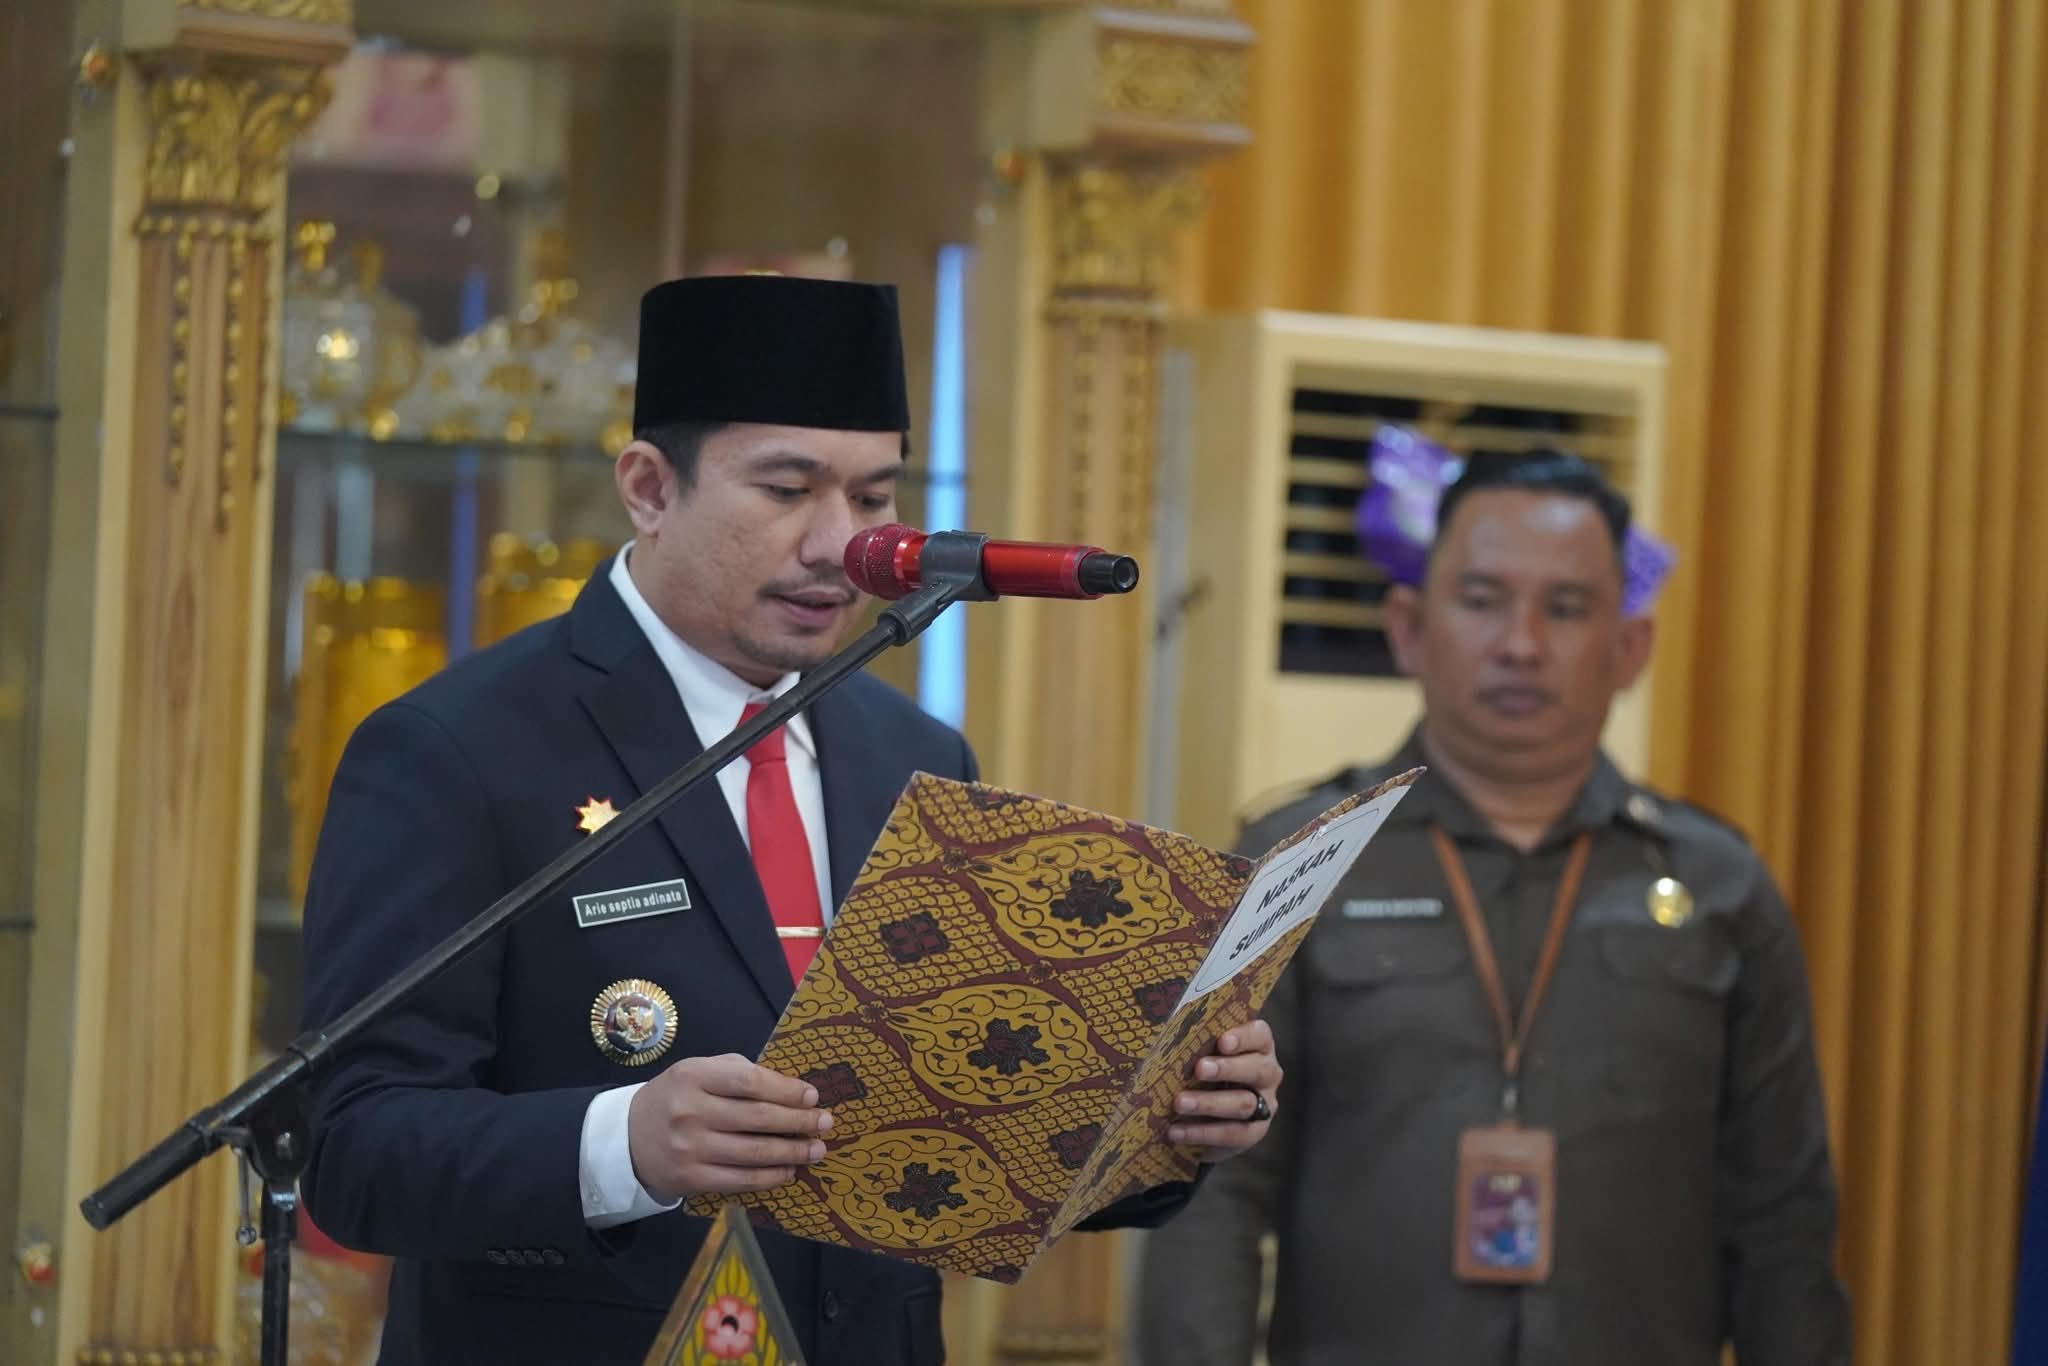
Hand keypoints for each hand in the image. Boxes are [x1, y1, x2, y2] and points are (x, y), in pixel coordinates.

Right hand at [627, 1054, 832, 1201]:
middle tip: (826, 1122)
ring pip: (754, 1153)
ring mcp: (690, 1148)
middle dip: (798, 1121)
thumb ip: (736, 1072)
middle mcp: (690, 1112)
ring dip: (792, 1152)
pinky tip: (789, 1170)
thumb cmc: (674, 1098)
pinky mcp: (692, 1179)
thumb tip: (788, 1087)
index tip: (812, 1096)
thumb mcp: (697, 1071)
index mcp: (693, 1076)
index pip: (749, 1081)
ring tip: (817, 1149)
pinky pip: (741, 1180)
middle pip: (757, 1118)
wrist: (628, 1139)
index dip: (785, 1089)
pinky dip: (770, 1176)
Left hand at [1167, 1018, 1281, 1162]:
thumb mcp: (1198, 1051)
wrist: (1203, 1114)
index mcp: (1257, 1045)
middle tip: (1199, 1069)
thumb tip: (1162, 1032)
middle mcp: (1267, 1073)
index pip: (1259, 1035)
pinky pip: (1232, 1134)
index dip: (1243, 1037)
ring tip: (1180, 1103)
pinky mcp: (1253, 1132)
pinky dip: (1203, 1133)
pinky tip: (1177, 1131)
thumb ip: (1192, 1040)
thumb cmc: (1199, 1068)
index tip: (1222, 1041)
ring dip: (1209, 1103)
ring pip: (1244, 1104)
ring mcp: (1264, 1104)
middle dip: (1227, 1069)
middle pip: (1257, 1069)